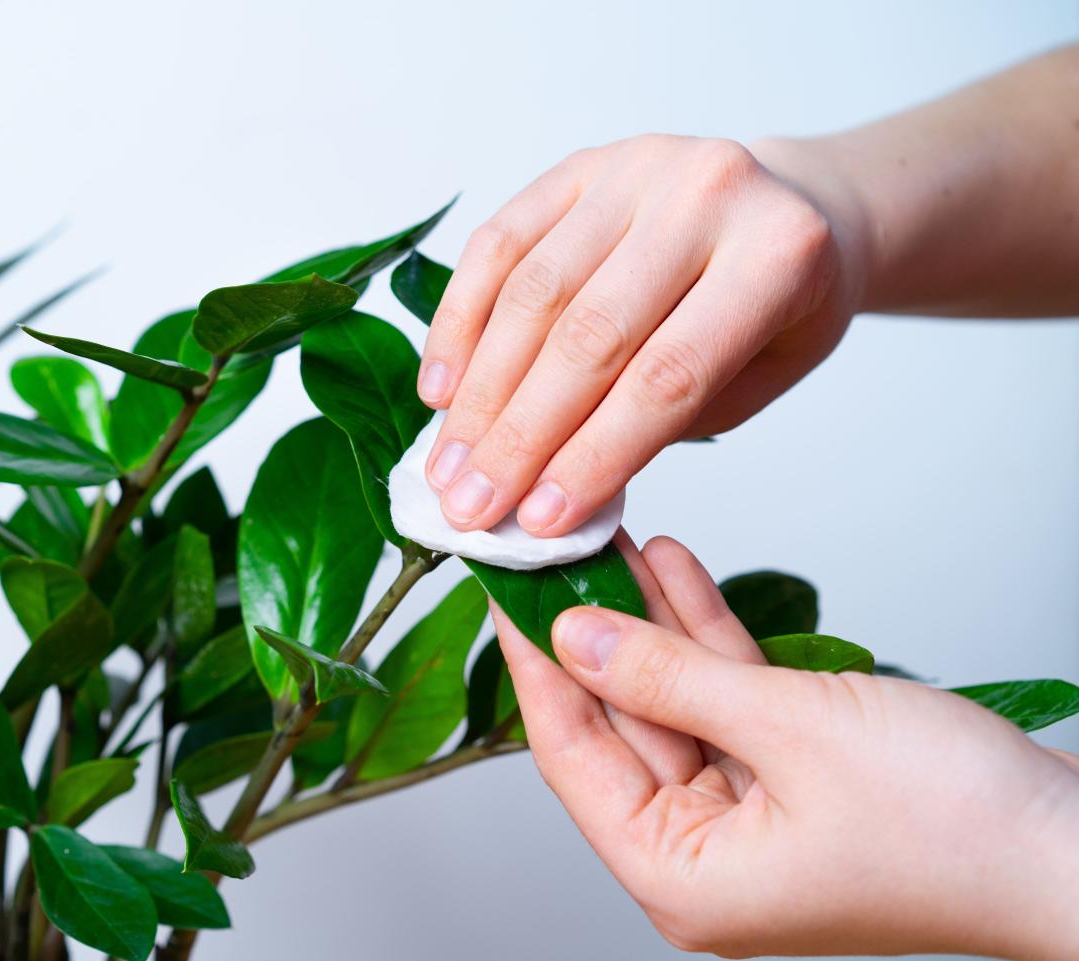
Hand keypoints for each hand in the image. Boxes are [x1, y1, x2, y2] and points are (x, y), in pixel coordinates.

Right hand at [419, 135, 864, 533]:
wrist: (793, 202)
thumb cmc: (779, 308)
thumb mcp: (758, 377)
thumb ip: (666, 421)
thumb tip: (549, 486)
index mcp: (777, 254)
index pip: (667, 377)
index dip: (594, 456)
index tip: (540, 522)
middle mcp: (706, 193)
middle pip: (589, 335)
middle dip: (521, 435)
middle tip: (472, 507)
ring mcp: (636, 167)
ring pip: (534, 292)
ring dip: (480, 391)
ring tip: (447, 465)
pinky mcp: (580, 165)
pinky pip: (498, 244)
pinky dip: (460, 322)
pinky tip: (442, 388)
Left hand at [492, 535, 1078, 960]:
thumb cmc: (956, 827)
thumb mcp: (789, 730)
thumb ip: (668, 679)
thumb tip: (575, 637)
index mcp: (681, 879)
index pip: (572, 756)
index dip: (533, 665)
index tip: (502, 593)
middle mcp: (705, 859)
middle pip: (619, 724)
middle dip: (589, 630)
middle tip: (549, 554)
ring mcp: (750, 819)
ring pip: (673, 702)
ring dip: (646, 622)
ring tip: (604, 540)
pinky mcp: (794, 782)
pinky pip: (727, 702)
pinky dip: (705, 639)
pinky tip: (672, 571)